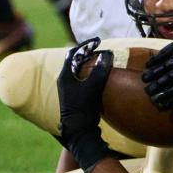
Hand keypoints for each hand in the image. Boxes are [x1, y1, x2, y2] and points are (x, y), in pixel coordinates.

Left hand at [57, 38, 113, 172]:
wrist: (79, 131)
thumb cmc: (83, 107)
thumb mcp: (93, 86)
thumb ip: (100, 70)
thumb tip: (107, 54)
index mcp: (65, 76)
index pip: (73, 53)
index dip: (86, 45)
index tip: (98, 41)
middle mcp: (65, 81)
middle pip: (76, 62)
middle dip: (89, 54)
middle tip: (102, 51)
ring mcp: (69, 90)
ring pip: (79, 71)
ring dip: (91, 65)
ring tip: (103, 62)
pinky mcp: (76, 98)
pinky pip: (83, 80)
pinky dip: (92, 75)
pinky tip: (102, 78)